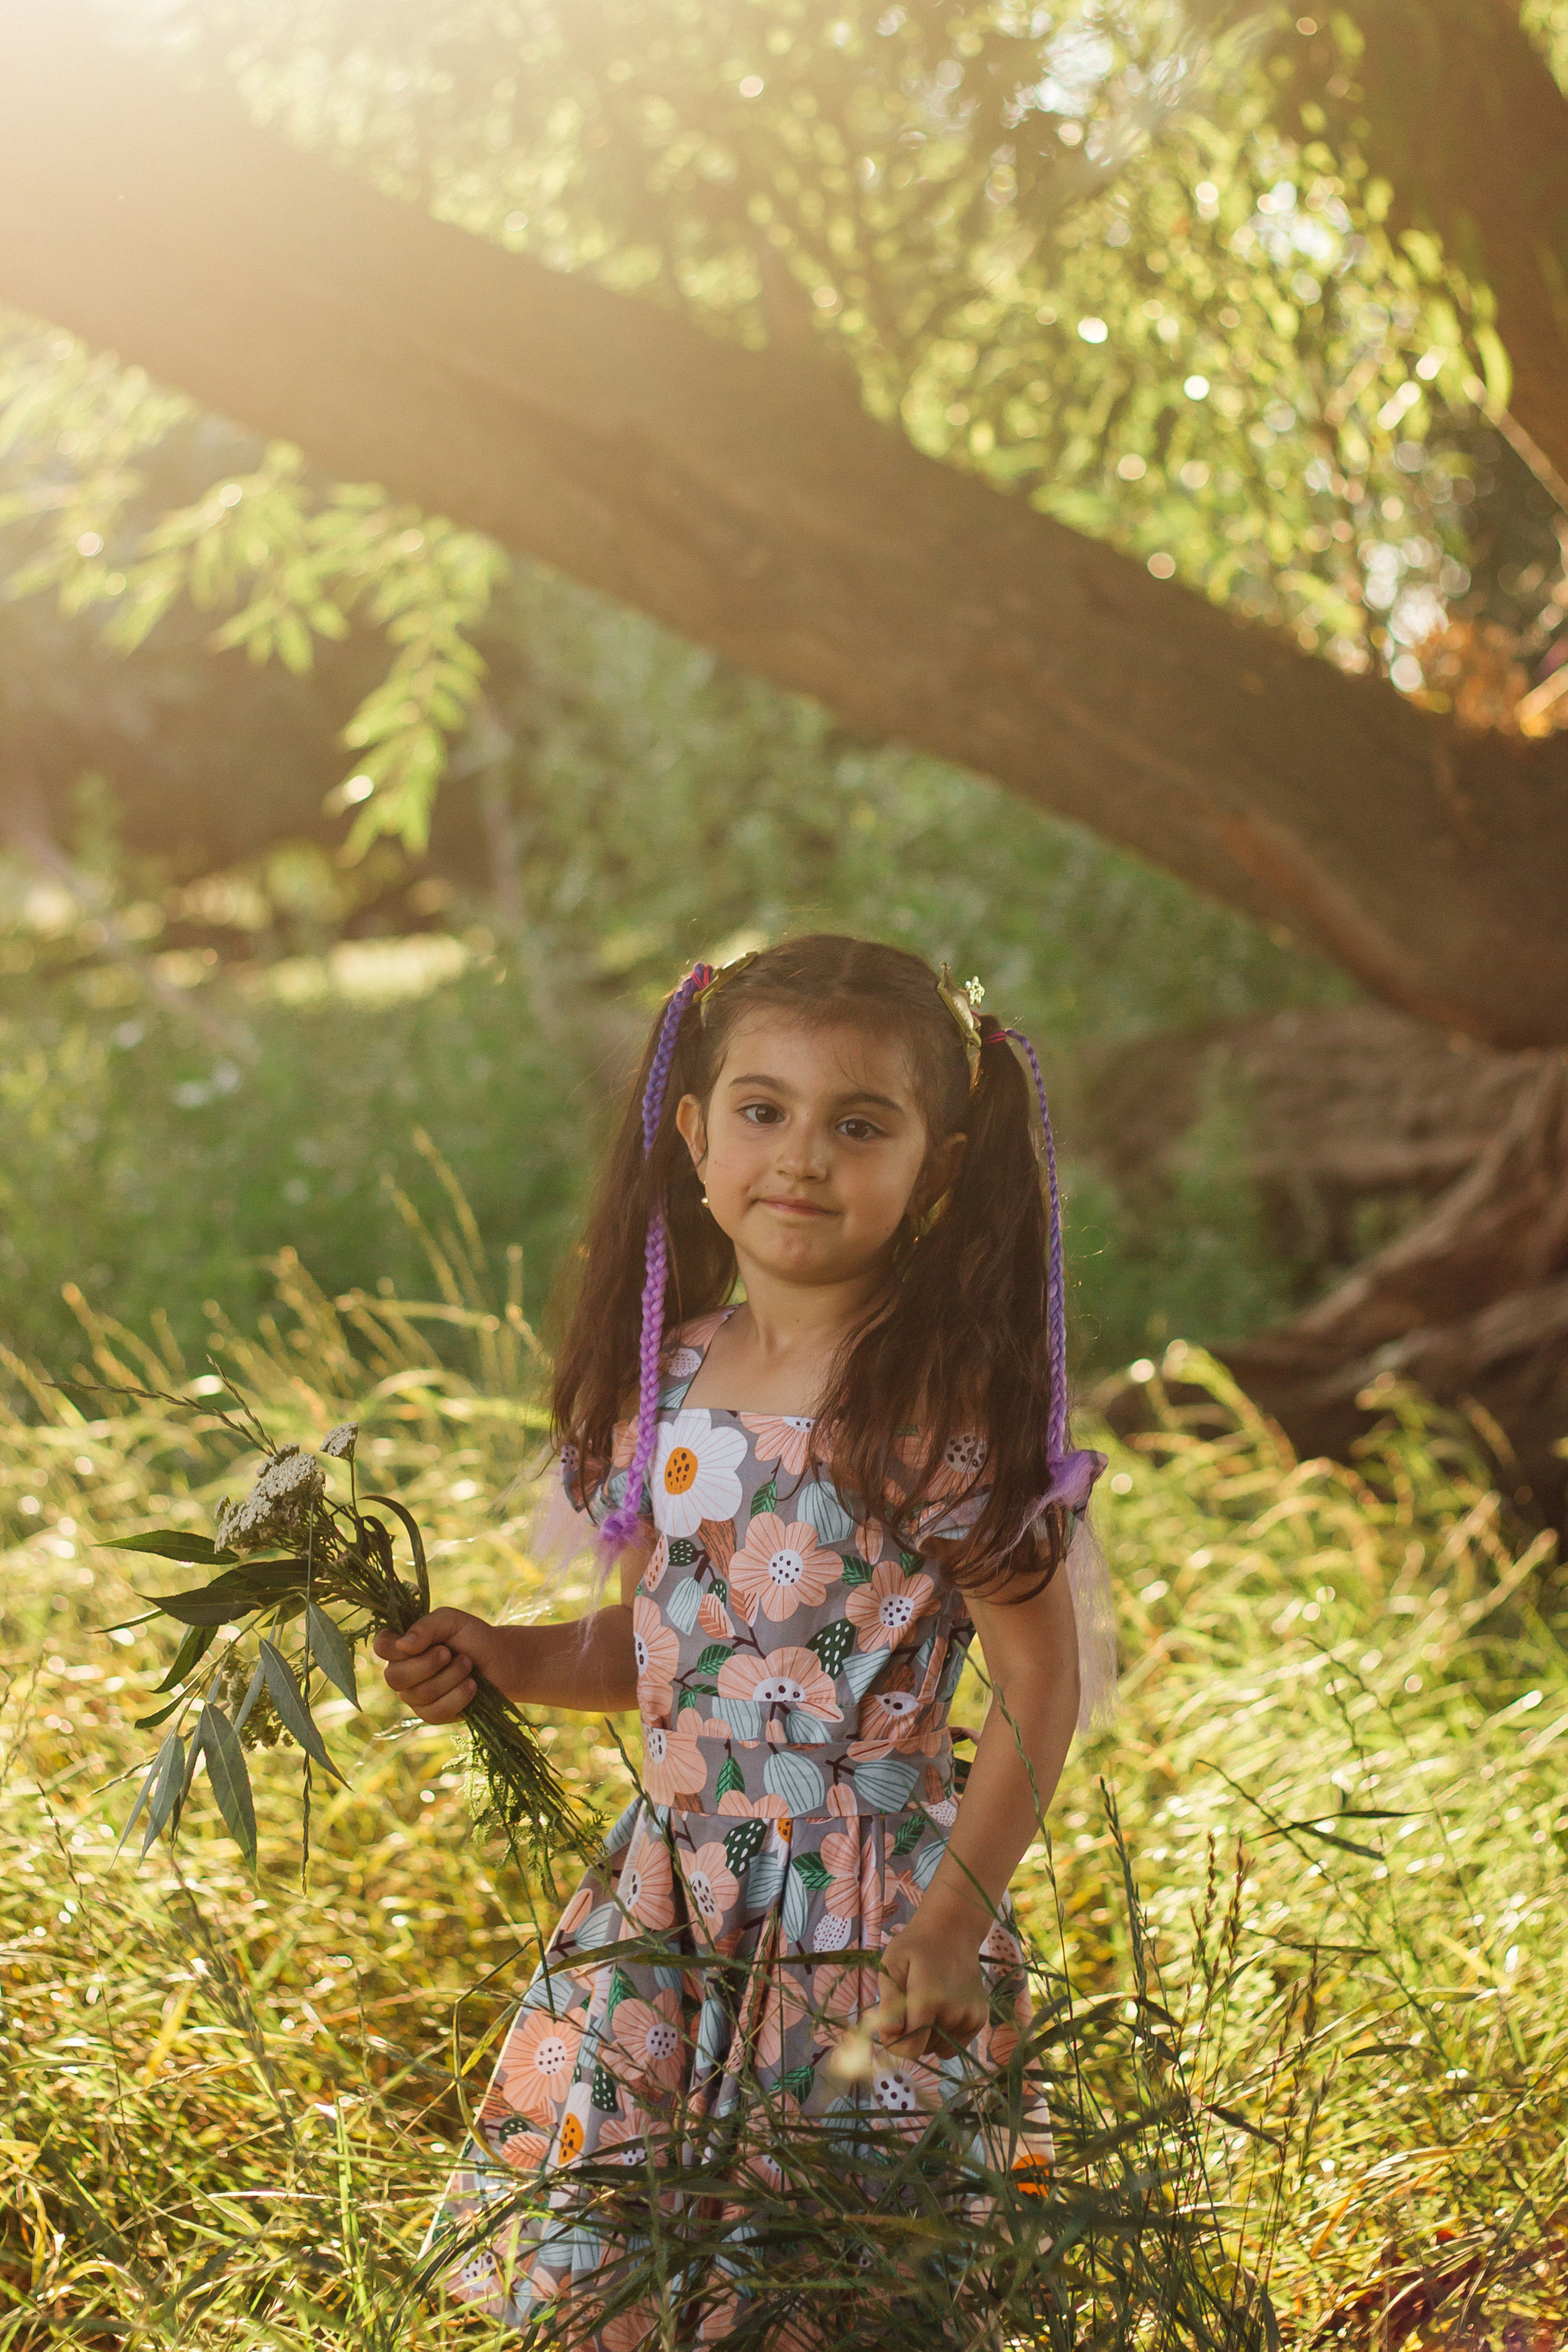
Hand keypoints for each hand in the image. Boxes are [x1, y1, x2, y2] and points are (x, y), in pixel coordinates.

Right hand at [373, 1608, 516, 1722]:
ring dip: (450, 1677)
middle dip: (427, 1665)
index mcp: (404, 1645)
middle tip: (450, 1653)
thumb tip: (403, 1645)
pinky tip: (472, 1686)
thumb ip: (426, 1626)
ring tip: (468, 1665)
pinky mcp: (432, 1714)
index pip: (381, 1646)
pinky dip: (457, 1697)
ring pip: (418, 1695)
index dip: (395, 1647)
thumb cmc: (474, 1637)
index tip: (421, 1644)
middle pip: (395, 1677)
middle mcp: (404, 1671)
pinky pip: (434, 1712)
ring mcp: (416, 1696)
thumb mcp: (452, 1621)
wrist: (503, 1662)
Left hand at [873, 1923, 988, 2060]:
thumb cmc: (916, 1946)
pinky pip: (956, 2044)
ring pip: (939, 2048)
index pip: (911, 2049)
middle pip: (924, 2049)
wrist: (954, 1929)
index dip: (896, 2044)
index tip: (892, 2026)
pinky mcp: (980, 2018)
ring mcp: (971, 2017)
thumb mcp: (892, 1965)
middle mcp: (954, 2013)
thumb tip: (889, 2034)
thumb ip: (889, 2003)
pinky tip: (942, 2008)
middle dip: (911, 2036)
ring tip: (927, 2005)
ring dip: (928, 2036)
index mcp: (928, 2000)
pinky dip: (946, 2034)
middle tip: (910, 2006)